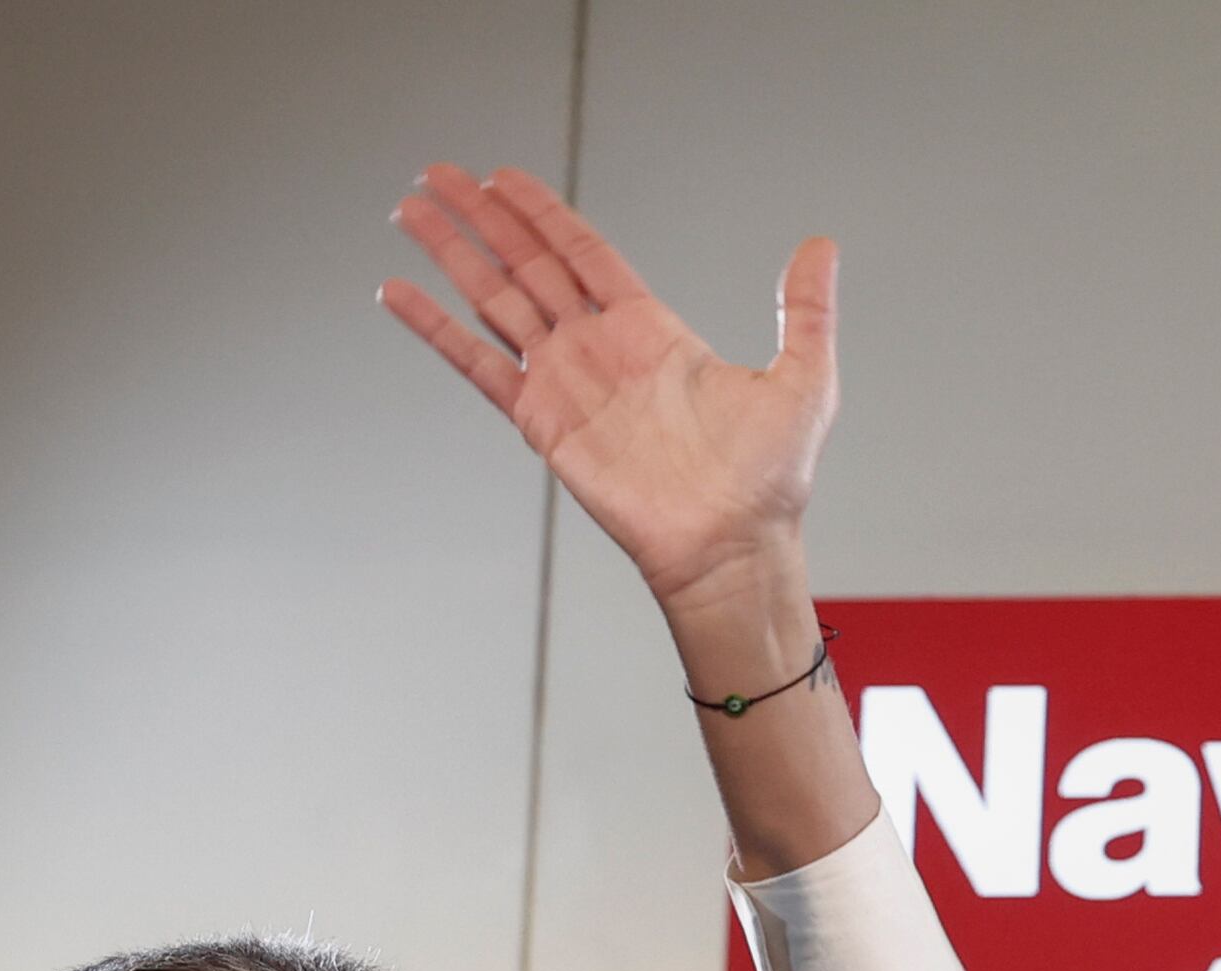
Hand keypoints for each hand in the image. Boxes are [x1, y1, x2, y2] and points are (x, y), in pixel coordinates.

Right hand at [383, 169, 834, 612]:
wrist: (733, 548)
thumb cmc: (769, 483)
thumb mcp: (805, 382)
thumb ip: (806, 311)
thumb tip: (821, 247)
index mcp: (652, 332)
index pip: (585, 252)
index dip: (543, 213)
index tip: (503, 176)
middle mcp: (601, 350)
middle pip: (528, 264)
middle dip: (483, 217)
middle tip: (439, 174)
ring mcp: (566, 382)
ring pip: (495, 300)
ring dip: (452, 254)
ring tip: (411, 210)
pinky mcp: (541, 421)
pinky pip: (477, 365)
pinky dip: (436, 330)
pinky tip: (398, 293)